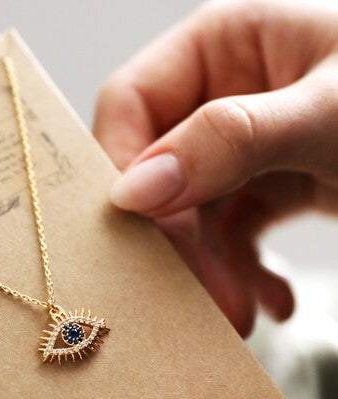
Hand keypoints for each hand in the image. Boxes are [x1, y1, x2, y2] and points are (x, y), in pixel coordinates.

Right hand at [94, 0, 337, 335]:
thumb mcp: (332, 114)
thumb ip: (229, 141)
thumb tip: (133, 192)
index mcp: (225, 44)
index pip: (132, 104)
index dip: (123, 167)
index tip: (136, 232)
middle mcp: (223, 94)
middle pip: (158, 172)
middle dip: (178, 242)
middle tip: (206, 299)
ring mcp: (241, 147)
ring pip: (189, 216)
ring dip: (212, 271)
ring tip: (242, 313)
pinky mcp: (265, 188)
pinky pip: (228, 236)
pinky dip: (242, 273)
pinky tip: (269, 300)